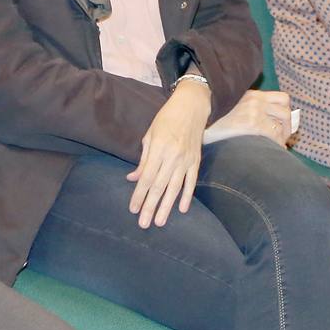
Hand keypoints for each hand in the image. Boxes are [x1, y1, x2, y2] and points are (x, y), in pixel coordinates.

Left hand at [127, 79, 208, 227]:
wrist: (192, 106)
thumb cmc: (166, 119)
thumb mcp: (149, 135)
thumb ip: (143, 159)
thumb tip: (133, 179)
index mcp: (158, 148)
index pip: (146, 177)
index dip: (139, 195)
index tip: (132, 209)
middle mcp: (172, 156)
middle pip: (159, 186)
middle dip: (150, 206)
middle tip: (143, 224)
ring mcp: (186, 159)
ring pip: (175, 188)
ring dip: (166, 206)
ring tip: (160, 221)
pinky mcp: (196, 160)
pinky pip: (191, 181)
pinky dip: (187, 195)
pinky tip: (181, 209)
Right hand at [204, 90, 291, 146]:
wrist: (197, 123)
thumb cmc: (211, 119)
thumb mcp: (230, 106)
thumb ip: (246, 108)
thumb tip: (263, 123)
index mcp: (252, 94)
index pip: (282, 98)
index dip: (286, 112)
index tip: (282, 123)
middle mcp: (256, 100)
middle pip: (286, 111)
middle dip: (288, 126)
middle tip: (282, 137)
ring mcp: (255, 112)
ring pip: (282, 124)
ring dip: (283, 136)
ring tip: (276, 145)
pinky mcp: (253, 125)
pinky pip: (274, 136)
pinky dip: (277, 145)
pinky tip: (271, 151)